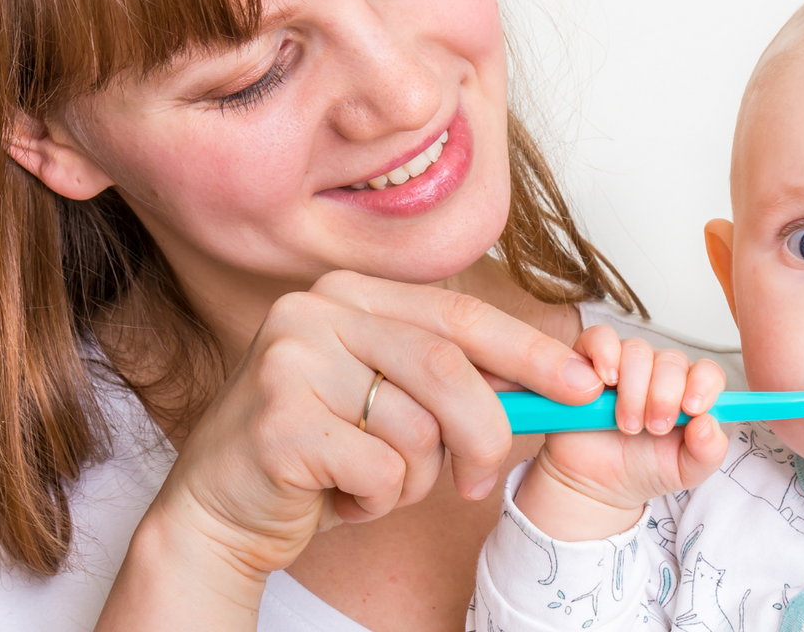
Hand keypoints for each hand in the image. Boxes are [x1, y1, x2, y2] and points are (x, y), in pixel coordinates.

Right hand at [98, 271, 605, 629]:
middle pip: (449, 369)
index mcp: (348, 293)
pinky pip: (381, 471)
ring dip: (414, 479)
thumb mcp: (390, 399)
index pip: (461, 314)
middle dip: (485, 434)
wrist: (221, 511)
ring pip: (417, 430)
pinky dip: (376, 502)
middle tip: (480, 482)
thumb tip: (556, 382)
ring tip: (369, 482)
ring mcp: (290, 361)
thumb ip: (453, 380)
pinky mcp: (278, 422)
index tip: (582, 386)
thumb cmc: (318, 454)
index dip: (530, 352)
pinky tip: (337, 497)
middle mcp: (315, 312)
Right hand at [515, 326, 727, 541]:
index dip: (703, 385)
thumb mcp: (686, 471)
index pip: (706, 371)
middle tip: (654, 429)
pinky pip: (600, 338)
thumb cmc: (644, 470)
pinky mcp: (590, 361)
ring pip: (638, 351)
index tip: (691, 409)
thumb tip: (708, 422)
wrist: (597, 484)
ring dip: (634, 390)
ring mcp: (625, 364)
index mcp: (687, 392)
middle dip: (664, 396)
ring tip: (627, 425)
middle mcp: (658, 372)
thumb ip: (708, 452)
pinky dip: (604, 355)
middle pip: (672, 360)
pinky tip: (604, 383)